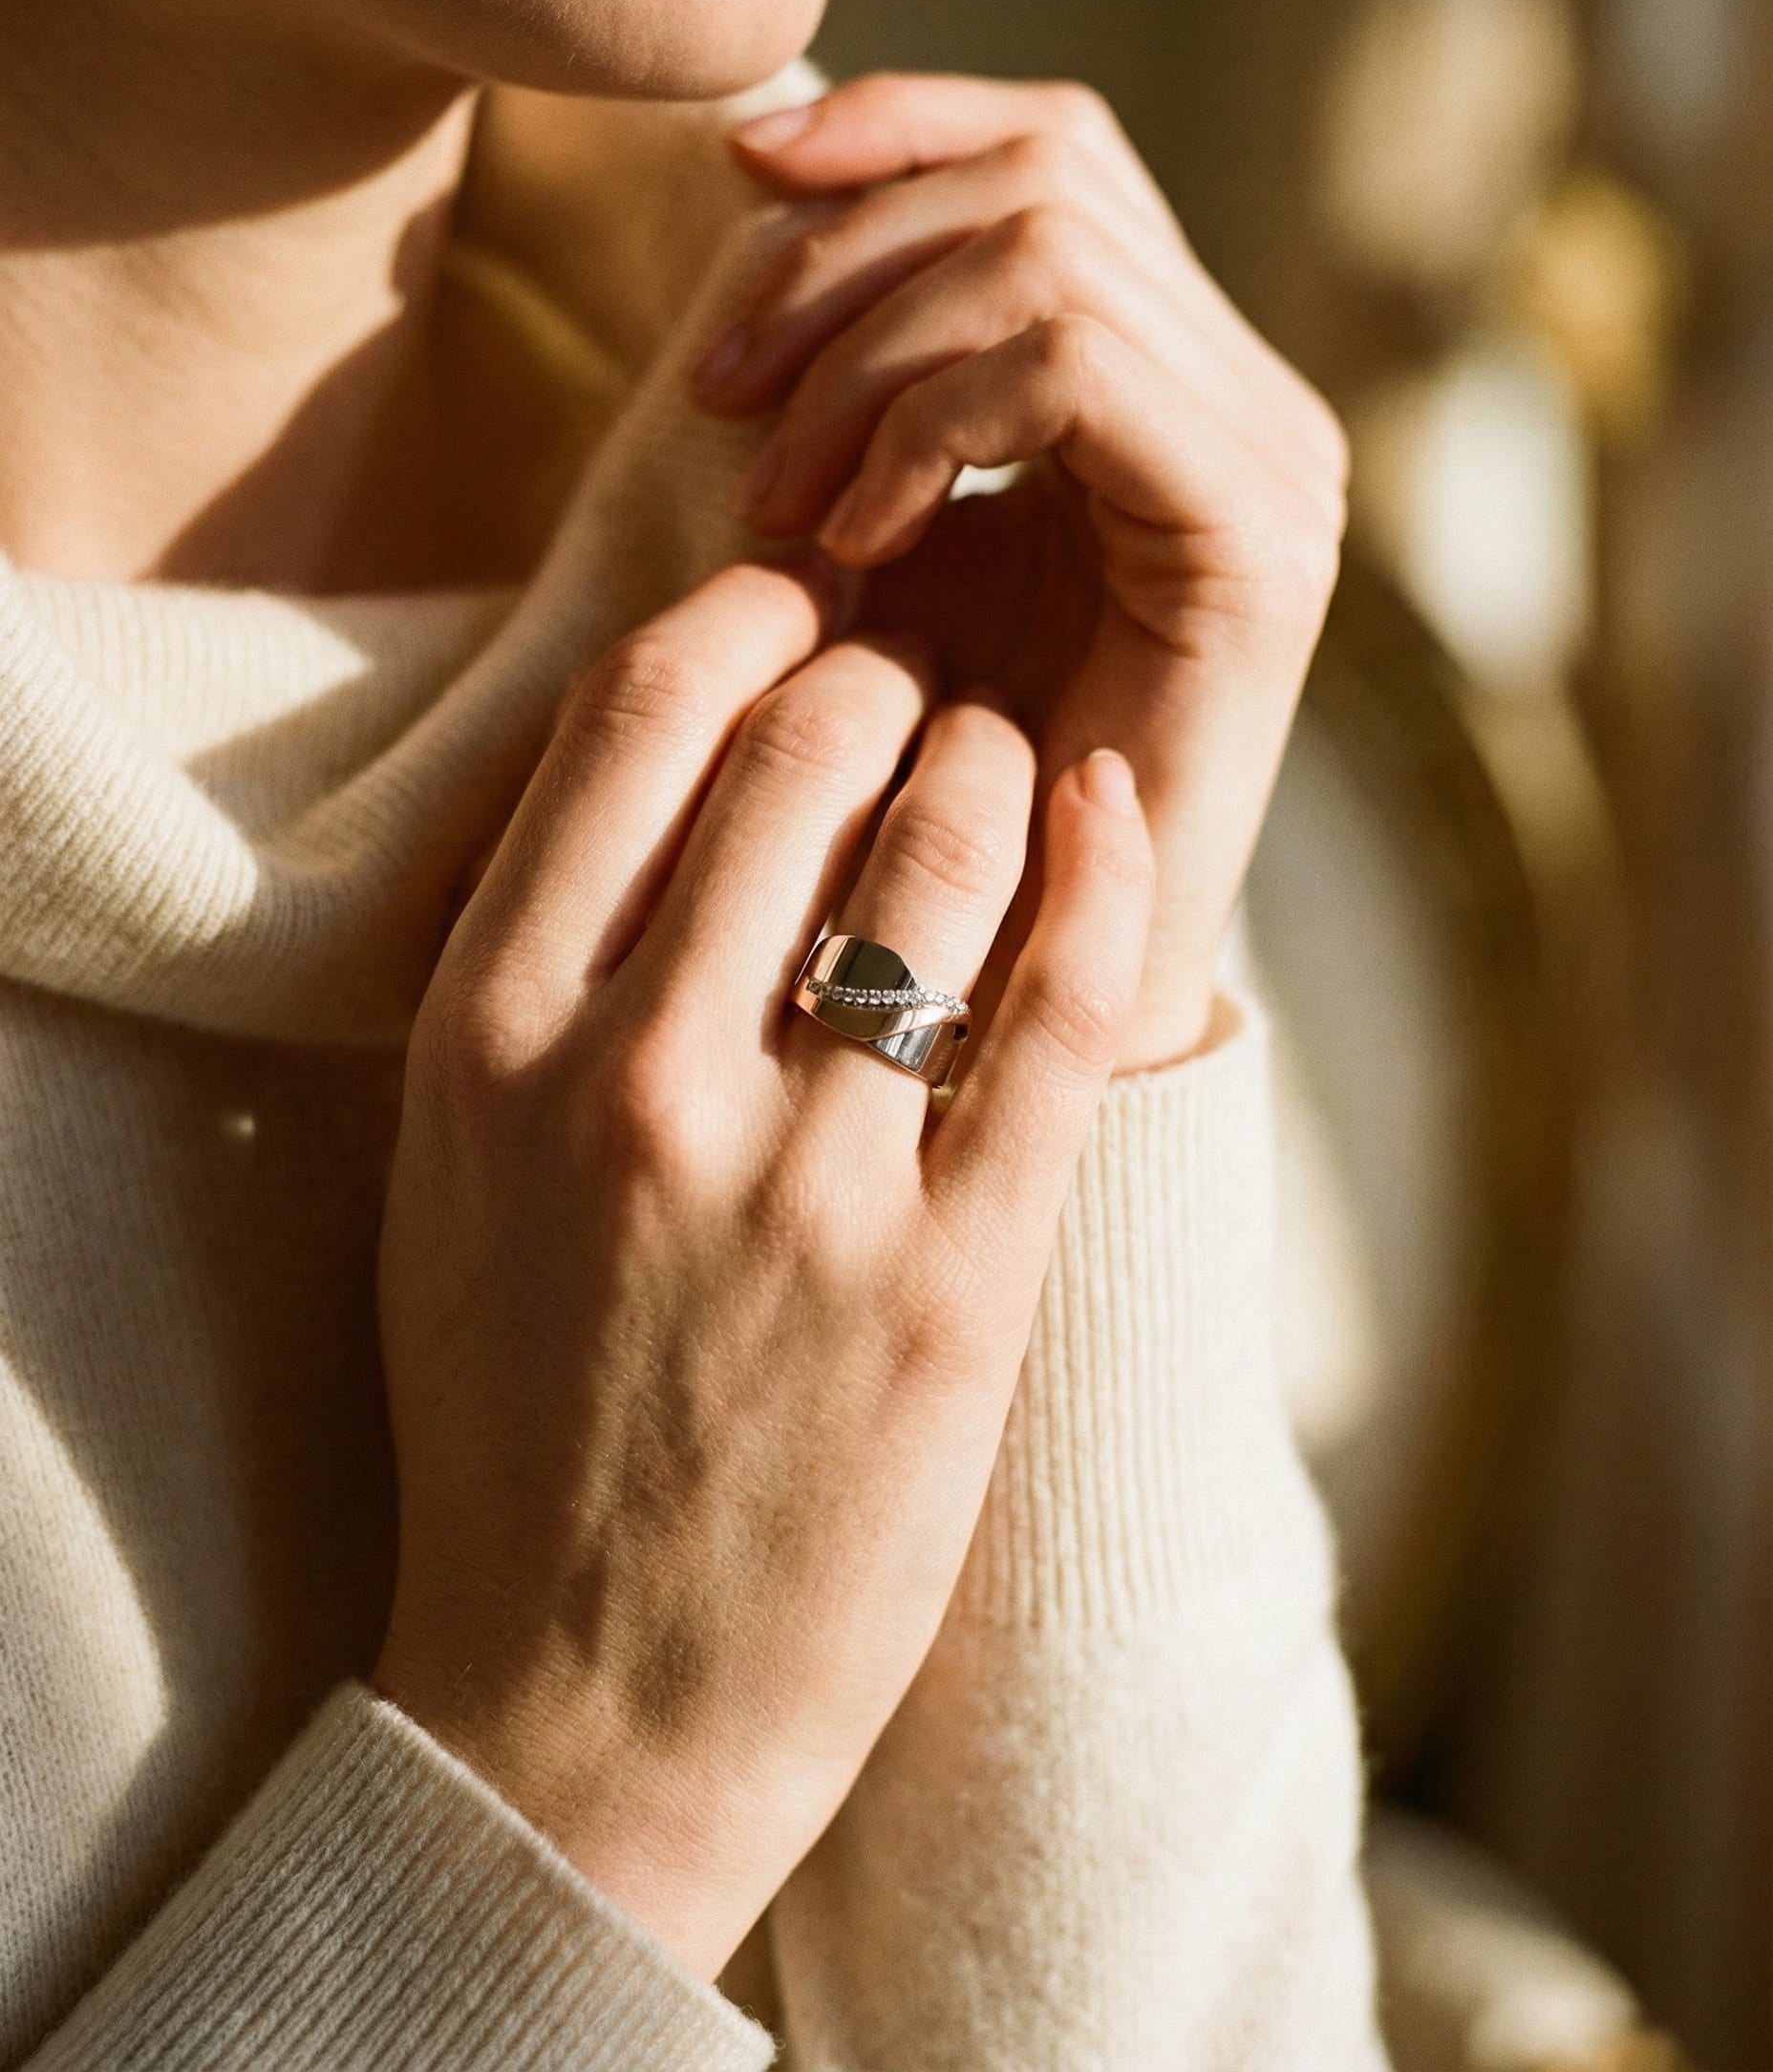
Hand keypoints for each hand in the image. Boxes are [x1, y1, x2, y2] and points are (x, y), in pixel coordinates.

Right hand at [372, 561, 1153, 1981]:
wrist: (579, 1706)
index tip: (799, 614)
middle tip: (919, 687)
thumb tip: (668, 771)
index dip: (744, 618)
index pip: (635, 717)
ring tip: (1009, 766)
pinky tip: (1118, 809)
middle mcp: (637, 1082)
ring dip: (1000, 760)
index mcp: (484, 1040)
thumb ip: (535, 970)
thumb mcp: (449, 1175)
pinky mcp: (957, 1277)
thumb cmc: (512, 1422)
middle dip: (887, 673)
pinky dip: (1109, 871)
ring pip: (951, 843)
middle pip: (808, 745)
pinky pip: (1064, 1005)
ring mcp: (808, 1183)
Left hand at [691, 72, 1347, 1069]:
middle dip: (849, 257)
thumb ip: (865, 393)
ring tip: (778, 501)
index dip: (893, 128)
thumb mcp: (882, 546)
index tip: (735, 179)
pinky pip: (1070, 368)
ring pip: (1049, 254)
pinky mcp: (1252, 537)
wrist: (1029, 977)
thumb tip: (758, 217)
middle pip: (1045, 175)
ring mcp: (1268, 461)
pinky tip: (854, 539)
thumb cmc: (932, 784)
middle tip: (722, 393)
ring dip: (868, 359)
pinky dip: (926, 428)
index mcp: (1172, 384)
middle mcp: (1246, 400)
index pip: (1053, 148)